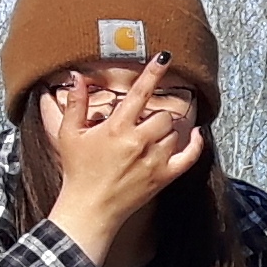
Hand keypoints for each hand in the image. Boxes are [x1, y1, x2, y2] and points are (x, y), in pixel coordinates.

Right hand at [43, 60, 206, 266]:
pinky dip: (196, 144)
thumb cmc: (77, 172)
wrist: (89, 208)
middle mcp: (139, 142)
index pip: (141, 93)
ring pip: (174, 132)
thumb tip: (78, 76)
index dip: (153, 72)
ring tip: (150, 137)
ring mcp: (155, 160)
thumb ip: (76, 103)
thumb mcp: (70, 134)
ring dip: (166, 130)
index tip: (164, 58)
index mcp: (117, 128)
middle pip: (162, 115)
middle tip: (141, 123)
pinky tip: (196, 135)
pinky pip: (190, 156)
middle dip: (154, 115)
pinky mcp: (164, 177)